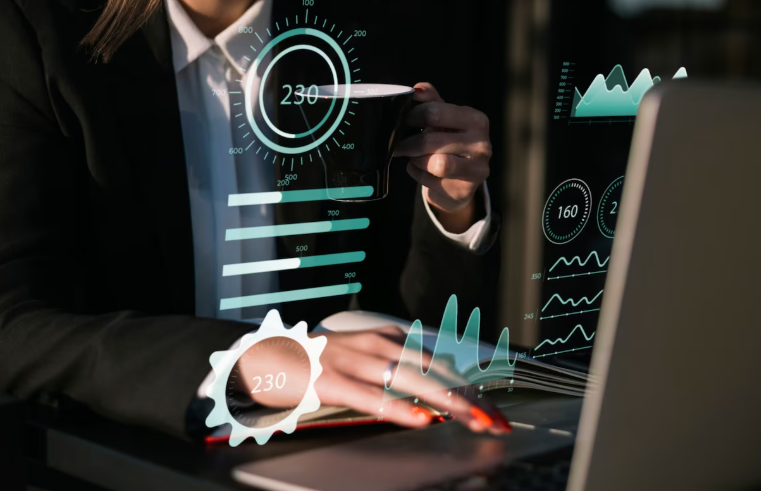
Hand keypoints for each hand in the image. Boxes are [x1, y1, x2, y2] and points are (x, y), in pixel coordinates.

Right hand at [240, 326, 509, 433]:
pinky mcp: (331, 380)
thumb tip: (437, 395)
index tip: (494, 412)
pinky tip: (420, 420)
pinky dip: (399, 408)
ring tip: (472, 419)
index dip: (471, 388)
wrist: (266, 354)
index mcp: (389, 338)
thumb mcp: (366, 357)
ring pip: (411, 380)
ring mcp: (354, 361)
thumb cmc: (321, 361)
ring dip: (446, 401)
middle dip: (469, 398)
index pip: (442, 364)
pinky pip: (372, 397)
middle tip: (495, 422)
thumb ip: (399, 369)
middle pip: (434, 371)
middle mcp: (377, 344)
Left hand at [395, 82, 491, 232]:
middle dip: (407, 142)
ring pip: (433, 162)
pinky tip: (420, 169)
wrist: (462, 180)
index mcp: (475, 120)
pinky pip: (430, 180)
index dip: (411, 116)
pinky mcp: (465, 190)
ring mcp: (476, 169)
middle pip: (430, 139)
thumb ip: (431, 101)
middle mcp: (482, 143)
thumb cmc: (451, 142)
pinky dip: (417, 173)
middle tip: (397, 143)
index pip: (434, 112)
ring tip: (412, 156)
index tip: (402, 120)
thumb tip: (416, 89)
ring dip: (415, 159)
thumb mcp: (445, 119)